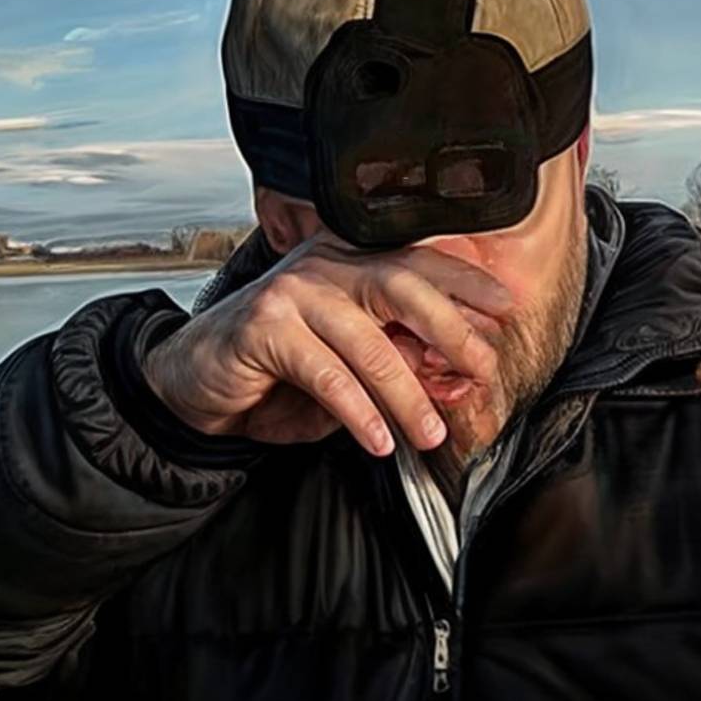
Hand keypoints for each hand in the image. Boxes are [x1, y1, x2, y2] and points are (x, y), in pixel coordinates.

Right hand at [139, 229, 513, 456]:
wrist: (195, 383)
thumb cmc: (276, 372)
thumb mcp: (346, 364)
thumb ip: (392, 359)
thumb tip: (451, 378)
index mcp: (348, 260)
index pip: (417, 262)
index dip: (464, 282)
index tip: (505, 307)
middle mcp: (323, 264)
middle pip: (401, 284)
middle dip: (450, 328)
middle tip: (482, 368)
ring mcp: (292, 292)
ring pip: (367, 341)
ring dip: (406, 393)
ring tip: (429, 433)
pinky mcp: (263, 327)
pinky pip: (326, 373)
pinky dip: (358, 411)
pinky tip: (376, 440)